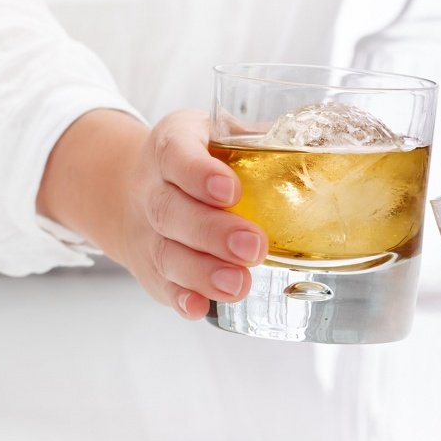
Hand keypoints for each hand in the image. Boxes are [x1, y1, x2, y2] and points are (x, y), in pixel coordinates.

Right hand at [37, 108, 266, 320]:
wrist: (130, 185)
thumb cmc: (195, 156)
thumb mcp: (216, 131)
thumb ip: (256, 139)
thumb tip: (310, 146)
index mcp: (170, 145)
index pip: (177, 154)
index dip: (199, 172)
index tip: (229, 188)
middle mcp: (150, 188)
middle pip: (171, 211)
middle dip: (212, 231)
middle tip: (253, 246)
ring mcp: (144, 232)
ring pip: (166, 254)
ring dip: (202, 272)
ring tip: (239, 283)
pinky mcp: (147, 268)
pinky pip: (158, 285)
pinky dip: (178, 299)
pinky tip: (199, 309)